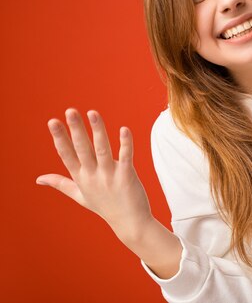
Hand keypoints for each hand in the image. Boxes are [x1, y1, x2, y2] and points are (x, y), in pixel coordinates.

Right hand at [37, 108, 152, 243]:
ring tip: (93, 113)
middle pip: (82, 149)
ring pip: (102, 150)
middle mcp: (93, 176)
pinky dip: (125, 144)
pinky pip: (126, 157)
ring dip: (98, 131)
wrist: (130, 223)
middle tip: (70, 111)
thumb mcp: (79, 195)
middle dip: (75, 130)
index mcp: (81, 178)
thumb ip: (61, 184)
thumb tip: (38, 179)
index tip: (52, 121)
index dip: (59, 138)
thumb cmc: (105, 206)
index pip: (67, 155)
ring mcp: (110, 176)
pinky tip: (124, 129)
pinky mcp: (127, 177)